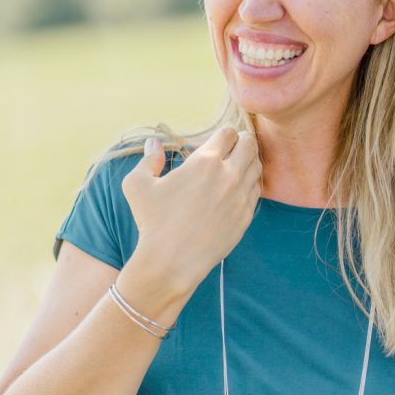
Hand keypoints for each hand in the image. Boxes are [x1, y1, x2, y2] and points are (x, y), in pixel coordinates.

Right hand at [122, 127, 260, 298]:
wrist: (171, 261)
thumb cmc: (152, 222)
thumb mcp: (137, 185)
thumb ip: (148, 159)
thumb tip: (153, 143)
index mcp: (204, 161)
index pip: (229, 132)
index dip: (224, 134)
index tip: (219, 141)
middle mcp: (228, 175)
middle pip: (249, 144)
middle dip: (242, 141)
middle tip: (233, 147)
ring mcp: (240, 196)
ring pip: (257, 166)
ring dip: (249, 161)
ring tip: (238, 164)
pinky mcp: (246, 215)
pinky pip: (257, 189)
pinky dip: (251, 183)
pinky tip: (240, 186)